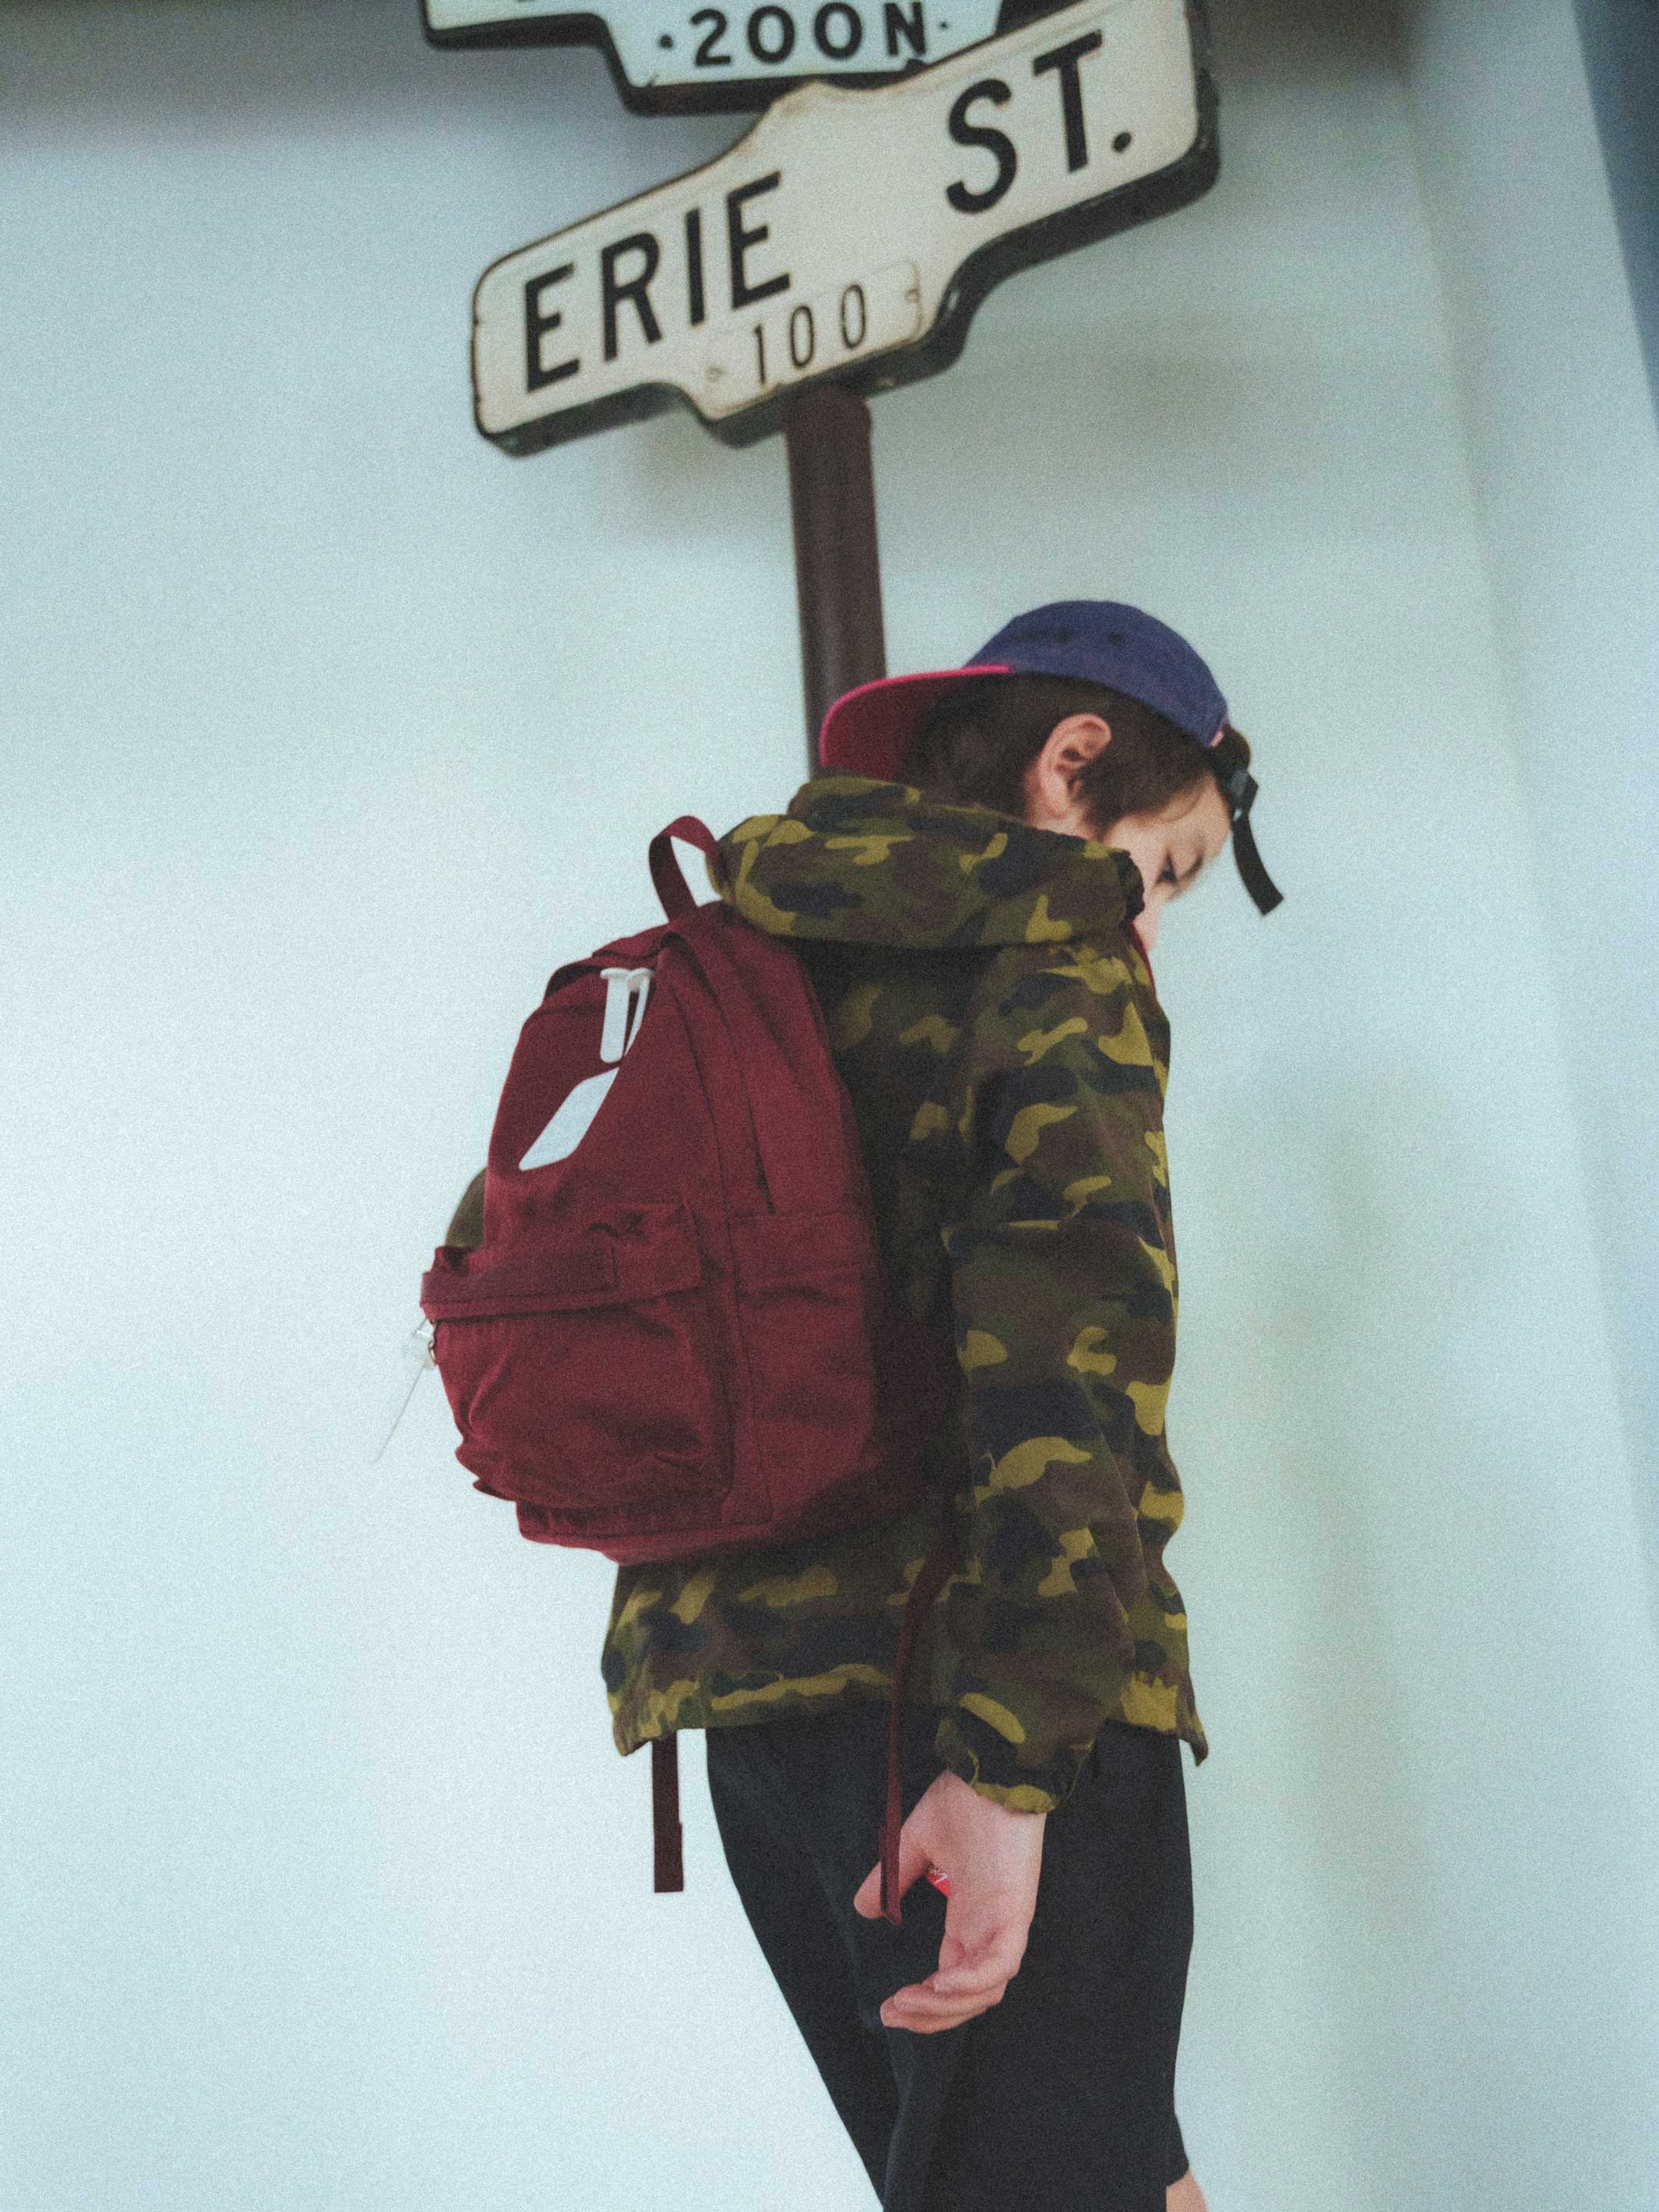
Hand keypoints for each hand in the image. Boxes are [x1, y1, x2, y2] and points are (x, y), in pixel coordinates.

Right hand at [852, 1767, 1045, 2033]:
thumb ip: (893, 1877)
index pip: (952, 1977)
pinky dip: (970, 1983)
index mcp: (970, 1916)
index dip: (923, 2000)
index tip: (888, 2006)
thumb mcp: (917, 1843)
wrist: (990, 1770)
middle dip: (930, 2016)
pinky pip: (999, 1966)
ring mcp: (1005, 1924)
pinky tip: (937, 1983)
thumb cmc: (964, 1801)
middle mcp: (989, 1928)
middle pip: (967, 1997)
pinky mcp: (1016, 1913)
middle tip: (892, 2016)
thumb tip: (862, 1909)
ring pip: (984, 1991)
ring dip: (944, 2007)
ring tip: (907, 2003)